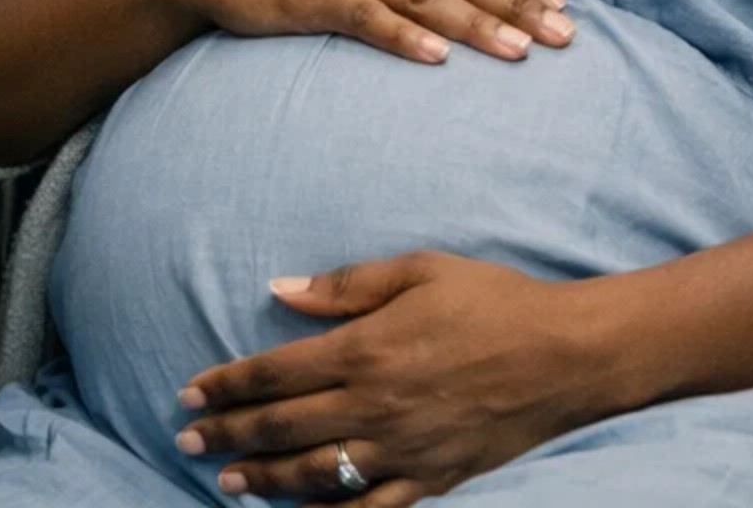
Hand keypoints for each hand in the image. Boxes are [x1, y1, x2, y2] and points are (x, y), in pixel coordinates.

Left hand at [175, 253, 608, 502]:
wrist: (565, 354)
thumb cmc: (489, 299)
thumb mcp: (415, 269)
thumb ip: (342, 283)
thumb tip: (278, 289)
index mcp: (367, 348)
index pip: (276, 372)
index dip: (227, 384)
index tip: (189, 393)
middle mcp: (377, 404)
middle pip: (285, 425)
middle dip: (230, 434)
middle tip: (187, 440)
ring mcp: (405, 449)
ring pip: (318, 474)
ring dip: (266, 479)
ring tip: (227, 483)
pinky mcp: (434, 480)